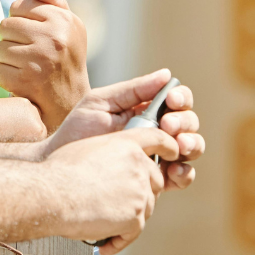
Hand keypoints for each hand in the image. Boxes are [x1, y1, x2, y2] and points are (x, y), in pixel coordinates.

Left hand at [0, 0, 89, 131]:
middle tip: (25, 52)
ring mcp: (39, 58)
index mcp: (64, 20)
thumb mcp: (69, 29)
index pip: (20, 5)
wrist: (71, 104)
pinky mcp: (26, 80)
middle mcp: (54, 37)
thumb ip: (54, 3)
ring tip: (24, 67)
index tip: (30, 33)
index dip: (20, 20)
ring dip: (6, 60)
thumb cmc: (67, 62)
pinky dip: (4, 78)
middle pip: (5, 25)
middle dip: (10, 40)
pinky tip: (20, 81)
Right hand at [39, 129, 168, 252]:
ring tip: (103, 223)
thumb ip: (110, 153)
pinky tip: (104, 244)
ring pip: (146, 207)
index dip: (169, 146)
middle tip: (119, 203)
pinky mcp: (135, 217)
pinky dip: (119, 240)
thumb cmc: (59, 172)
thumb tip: (113, 167)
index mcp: (126, 144)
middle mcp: (138, 166)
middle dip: (142, 192)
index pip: (158, 139)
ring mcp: (139, 192)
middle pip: (155, 181)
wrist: (52, 195)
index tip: (174, 153)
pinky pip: (134, 232)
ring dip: (129, 217)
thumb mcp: (87, 148)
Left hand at [45, 69, 202, 191]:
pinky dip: (184, 173)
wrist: (62, 163)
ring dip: (192, 144)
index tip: (171, 100)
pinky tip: (173, 170)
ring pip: (192, 147)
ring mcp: (160, 155)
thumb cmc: (78, 130)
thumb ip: (132, 90)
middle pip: (189, 123)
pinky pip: (182, 176)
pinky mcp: (157, 179)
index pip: (177, 100)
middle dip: (184, 122)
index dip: (180, 98)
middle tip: (167, 125)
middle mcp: (159, 131)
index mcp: (148, 110)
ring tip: (178, 146)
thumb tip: (167, 74)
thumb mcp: (101, 104)